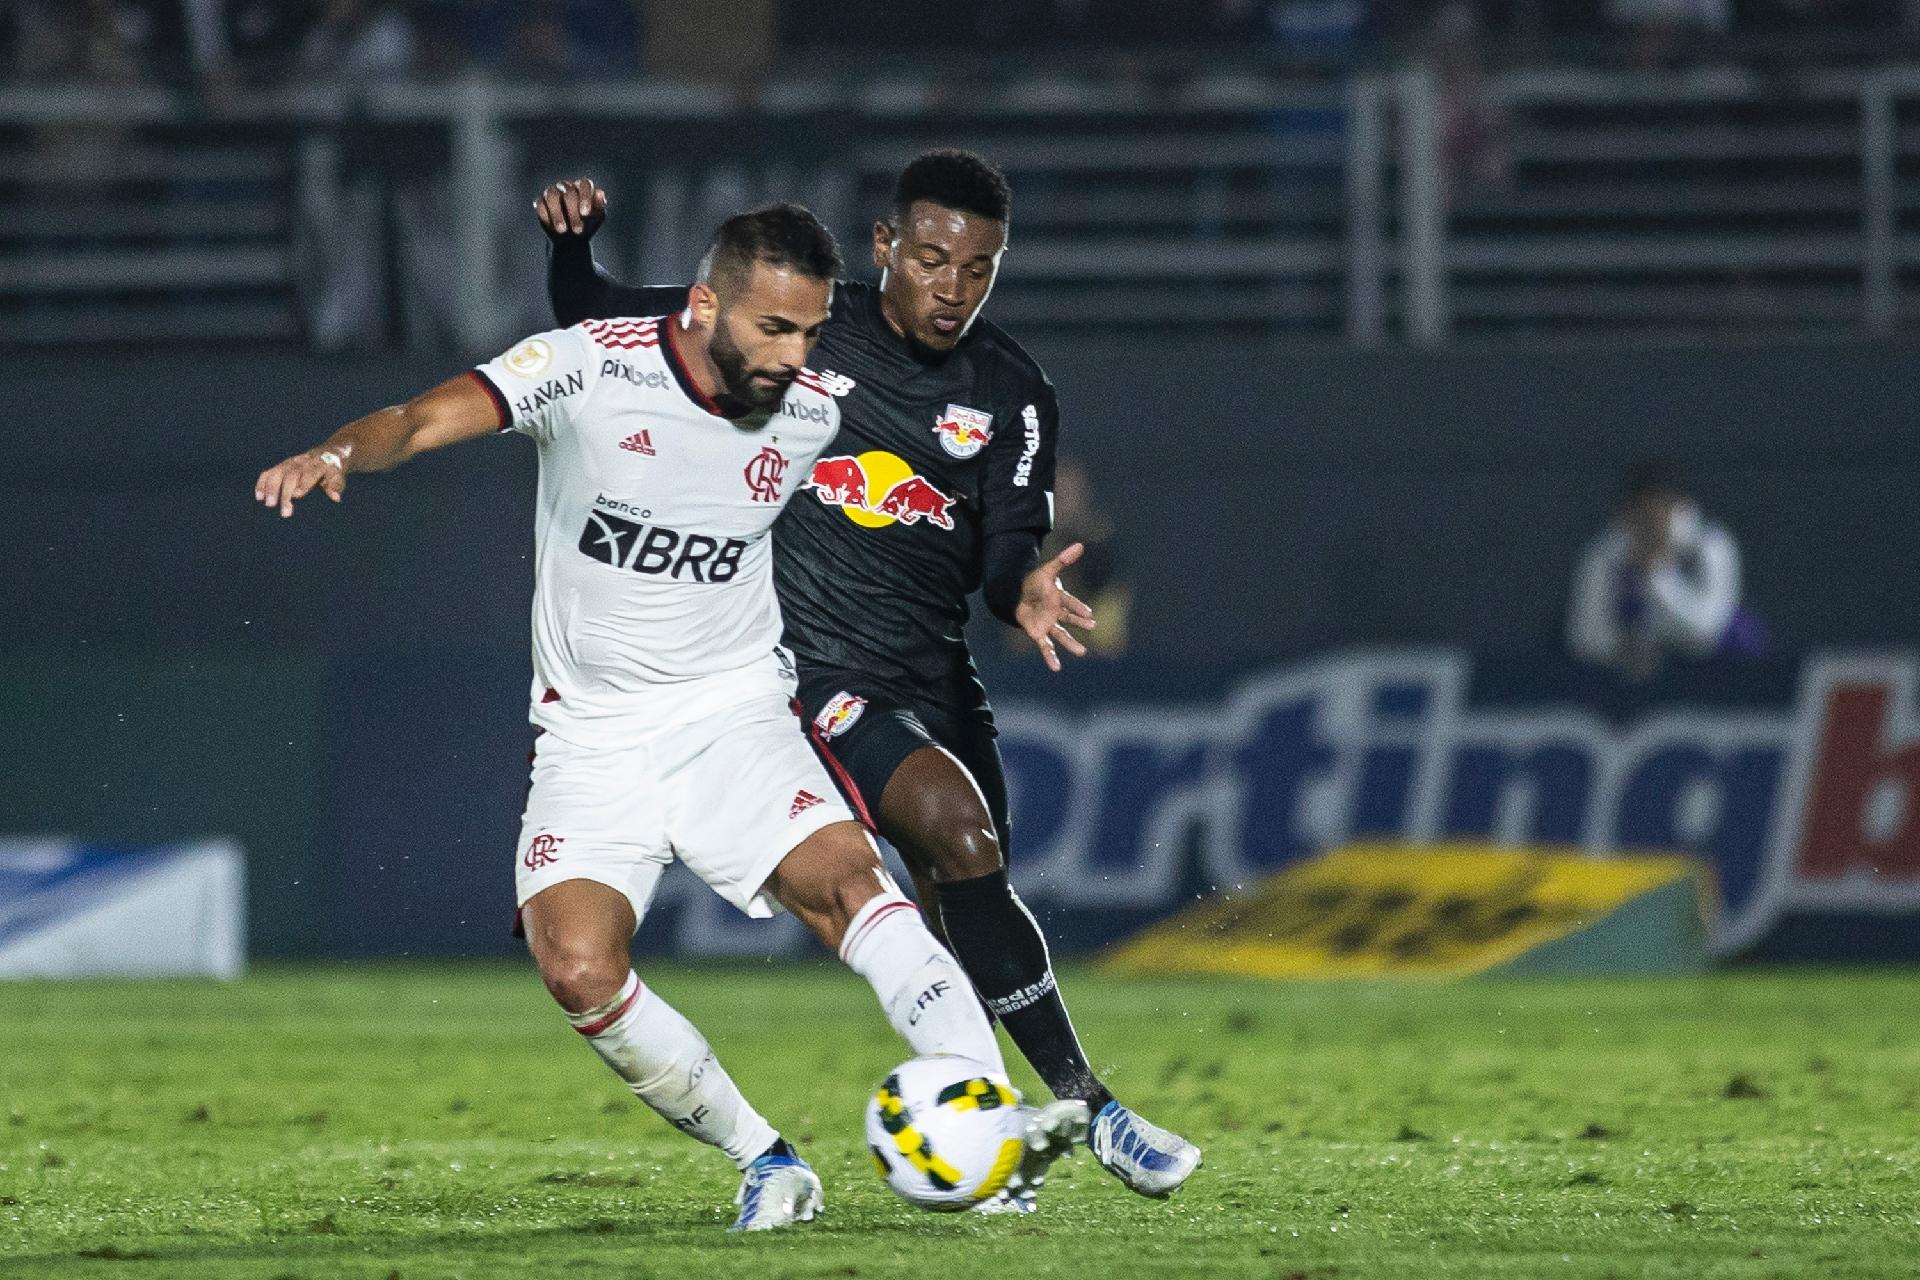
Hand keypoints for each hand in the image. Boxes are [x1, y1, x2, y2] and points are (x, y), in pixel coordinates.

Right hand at [255, 449, 346, 518]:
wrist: (329, 453)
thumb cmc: (333, 471)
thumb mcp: (339, 477)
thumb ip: (336, 486)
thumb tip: (336, 497)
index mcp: (318, 464)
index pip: (309, 473)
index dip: (303, 483)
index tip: (296, 496)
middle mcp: (302, 462)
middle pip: (291, 475)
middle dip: (285, 492)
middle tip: (284, 511)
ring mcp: (290, 462)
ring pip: (277, 473)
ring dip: (271, 488)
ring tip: (268, 503)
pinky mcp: (282, 465)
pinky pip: (269, 472)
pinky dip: (262, 483)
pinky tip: (259, 496)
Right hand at [534, 177, 607, 238]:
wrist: (573, 240)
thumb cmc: (588, 224)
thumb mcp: (597, 217)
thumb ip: (599, 206)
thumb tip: (600, 193)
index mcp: (582, 187)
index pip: (584, 184)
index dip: (585, 197)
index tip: (585, 214)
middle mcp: (566, 187)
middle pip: (569, 193)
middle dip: (573, 213)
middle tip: (578, 230)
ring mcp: (552, 193)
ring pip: (552, 195)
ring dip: (557, 214)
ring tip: (562, 231)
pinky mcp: (540, 202)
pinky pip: (540, 204)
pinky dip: (546, 215)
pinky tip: (552, 228)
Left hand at [1015, 542, 1096, 672]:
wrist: (1019, 594)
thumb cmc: (1036, 582)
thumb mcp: (1047, 569)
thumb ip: (1063, 560)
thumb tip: (1081, 545)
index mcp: (1059, 598)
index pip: (1070, 603)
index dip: (1078, 608)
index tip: (1089, 614)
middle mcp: (1056, 613)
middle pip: (1069, 619)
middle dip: (1079, 623)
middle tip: (1092, 625)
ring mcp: (1048, 624)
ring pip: (1061, 635)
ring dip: (1070, 644)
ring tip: (1082, 653)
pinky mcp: (1038, 633)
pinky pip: (1045, 647)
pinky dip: (1050, 657)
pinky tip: (1056, 668)